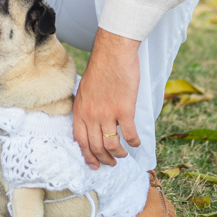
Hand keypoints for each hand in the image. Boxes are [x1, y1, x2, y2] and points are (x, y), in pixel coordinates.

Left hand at [73, 29, 141, 168]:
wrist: (113, 52)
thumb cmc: (101, 67)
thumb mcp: (85, 90)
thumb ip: (86, 108)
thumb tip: (91, 123)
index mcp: (80, 110)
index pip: (80, 141)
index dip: (87, 156)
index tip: (94, 164)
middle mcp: (91, 115)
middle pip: (96, 147)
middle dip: (104, 159)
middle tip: (111, 163)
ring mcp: (107, 113)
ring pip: (112, 145)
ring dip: (119, 154)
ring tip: (124, 154)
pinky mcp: (124, 110)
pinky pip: (129, 134)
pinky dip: (134, 142)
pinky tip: (136, 142)